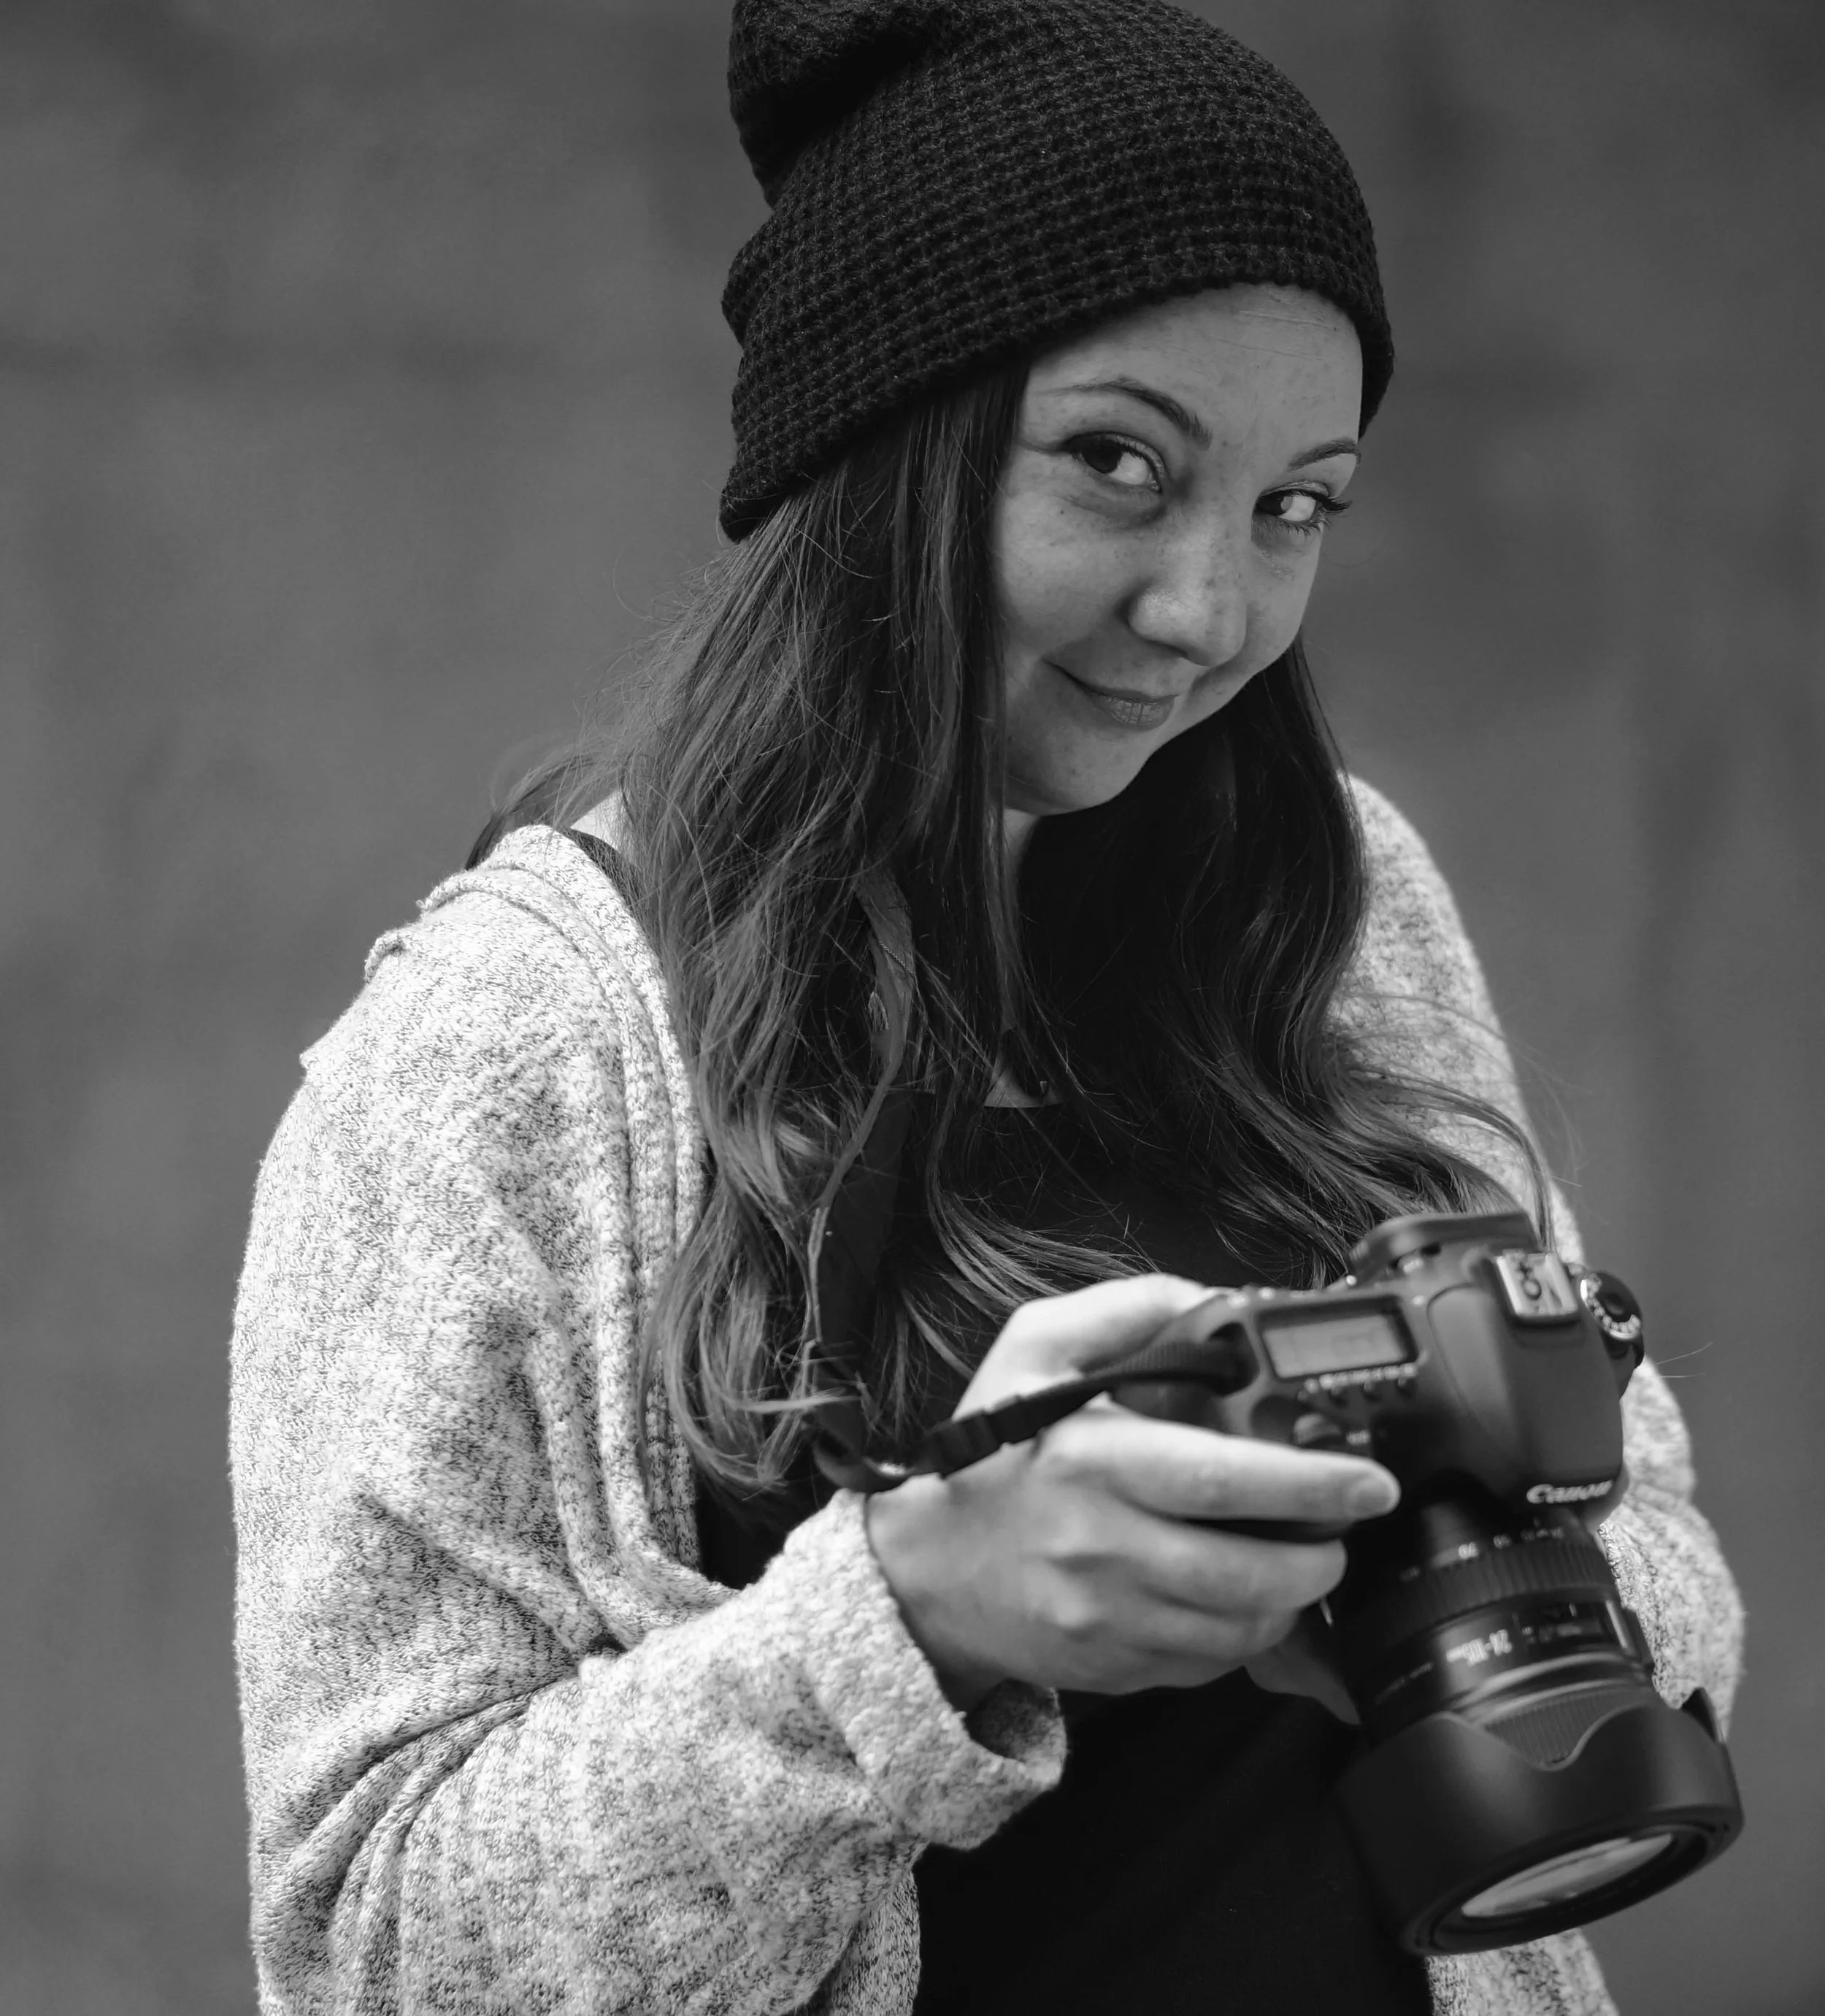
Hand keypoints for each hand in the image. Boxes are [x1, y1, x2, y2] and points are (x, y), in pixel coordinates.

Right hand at [863, 1274, 1399, 1709]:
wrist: (927, 1570)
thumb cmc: (990, 1449)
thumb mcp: (1034, 1347)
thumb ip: (1126, 1310)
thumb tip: (1214, 1300)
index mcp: (1093, 1460)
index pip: (1222, 1480)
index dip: (1311, 1482)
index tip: (1368, 1478)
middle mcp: (1102, 1545)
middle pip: (1249, 1570)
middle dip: (1322, 1554)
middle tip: (1347, 1525)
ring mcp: (1108, 1618)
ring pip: (1241, 1628)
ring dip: (1293, 1596)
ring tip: (1303, 1558)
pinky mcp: (1115, 1667)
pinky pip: (1211, 1664)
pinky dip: (1246, 1635)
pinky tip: (1244, 1596)